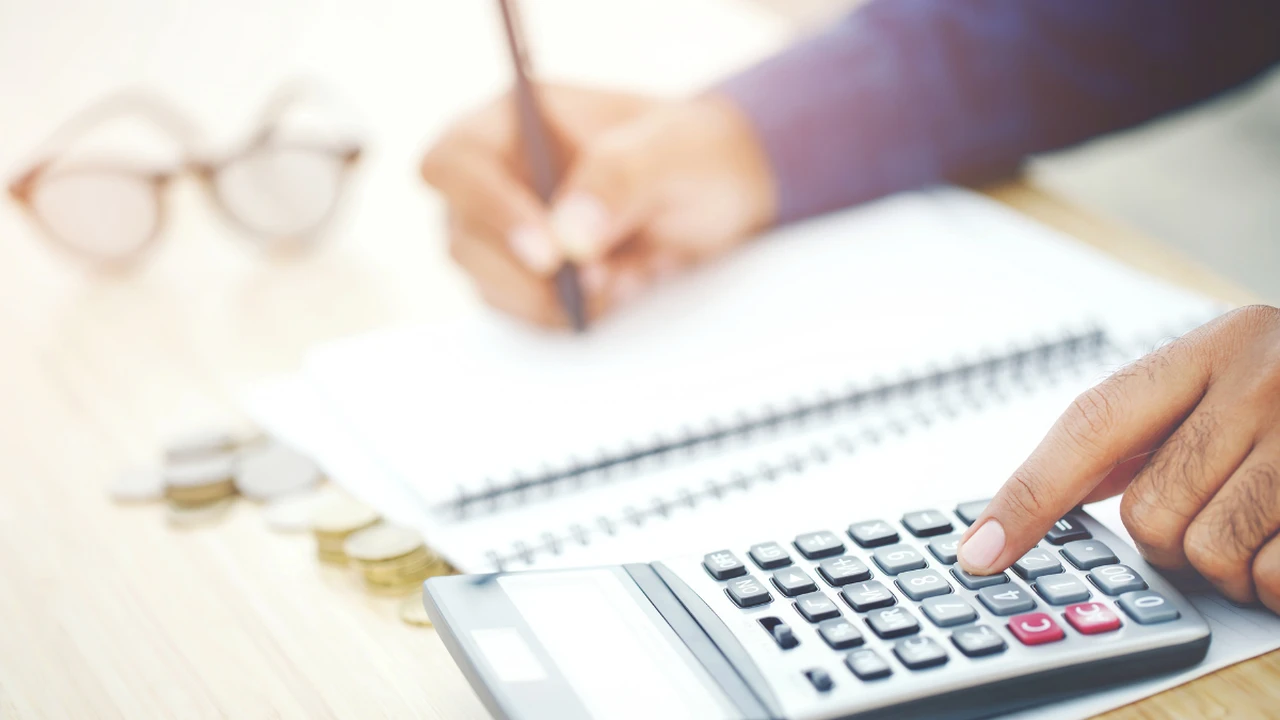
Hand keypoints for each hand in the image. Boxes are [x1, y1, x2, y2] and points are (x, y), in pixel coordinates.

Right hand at [420, 85, 774, 326]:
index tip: (547, 250)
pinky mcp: (531, 278)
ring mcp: (509, 232)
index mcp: (515, 121)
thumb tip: (568, 235)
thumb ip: (619, 177)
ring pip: (489, 285)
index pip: (454, 163)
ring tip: (625, 278)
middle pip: (463, 238)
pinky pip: (525, 312)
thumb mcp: (673, 150)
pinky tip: (623, 287)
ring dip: (554, 300)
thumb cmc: (693, 151)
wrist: (722, 192)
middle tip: (598, 278)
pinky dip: (573, 314)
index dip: (486, 209)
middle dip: (528, 274)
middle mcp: (499, 177)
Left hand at [958, 305, 1279, 612]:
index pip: (1090, 427)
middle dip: (1170, 538)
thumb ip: (1141, 429)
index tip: (979, 553)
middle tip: (1211, 511)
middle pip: (1151, 514)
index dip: (1027, 497)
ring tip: (1262, 522)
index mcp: (1211, 349)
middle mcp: (1263, 380)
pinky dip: (1277, 582)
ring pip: (1213, 553)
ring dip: (1228, 564)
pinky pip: (1278, 578)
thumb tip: (1039, 495)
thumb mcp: (1222, 376)